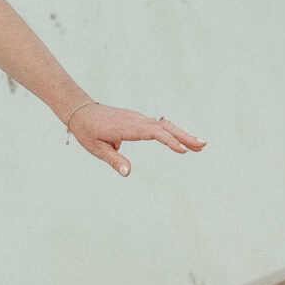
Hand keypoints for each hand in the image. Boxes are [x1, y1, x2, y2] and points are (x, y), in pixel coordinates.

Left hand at [65, 102, 204, 176]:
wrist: (81, 112)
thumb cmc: (88, 131)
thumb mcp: (97, 149)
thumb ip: (114, 160)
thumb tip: (128, 173)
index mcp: (127, 127)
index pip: (153, 132)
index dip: (169, 141)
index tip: (182, 150)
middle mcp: (136, 120)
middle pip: (165, 127)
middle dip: (184, 136)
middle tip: (203, 145)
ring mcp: (139, 119)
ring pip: (165, 125)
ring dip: (182, 134)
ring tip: (200, 145)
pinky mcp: (139, 120)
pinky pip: (159, 126)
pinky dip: (173, 132)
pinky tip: (182, 140)